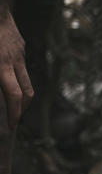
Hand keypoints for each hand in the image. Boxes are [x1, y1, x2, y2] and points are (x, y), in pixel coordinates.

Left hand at [0, 6, 32, 130]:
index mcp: (1, 65)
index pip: (15, 96)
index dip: (14, 114)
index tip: (11, 127)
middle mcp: (14, 61)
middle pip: (27, 93)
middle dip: (21, 110)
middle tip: (13, 121)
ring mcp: (20, 53)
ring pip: (26, 81)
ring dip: (20, 96)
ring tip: (10, 104)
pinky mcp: (21, 46)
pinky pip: (20, 66)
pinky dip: (15, 77)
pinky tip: (5, 76)